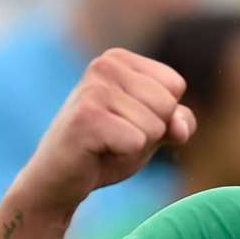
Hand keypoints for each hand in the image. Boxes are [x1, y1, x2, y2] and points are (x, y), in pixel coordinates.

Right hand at [21, 49, 195, 214]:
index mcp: (119, 59)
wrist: (60, 179)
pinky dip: (124, 154)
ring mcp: (93, 89)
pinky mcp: (86, 117)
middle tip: (116, 137)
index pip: (175, 85)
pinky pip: (137, 141)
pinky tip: (97, 151)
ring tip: (106, 144)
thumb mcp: (152, 131)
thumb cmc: (106, 150)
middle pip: (167, 104)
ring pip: (155, 125)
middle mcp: (104, 65)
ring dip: (136, 145)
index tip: (128, 122)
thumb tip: (180, 127)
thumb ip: (178, 122)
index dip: (161, 115)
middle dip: (151, 131)